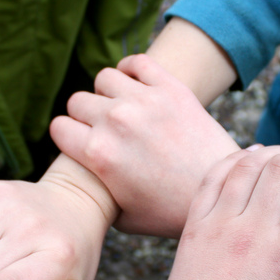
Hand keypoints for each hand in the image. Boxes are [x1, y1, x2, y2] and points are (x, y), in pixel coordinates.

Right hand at [51, 54, 240, 237]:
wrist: (221, 190)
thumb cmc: (170, 211)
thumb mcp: (121, 217)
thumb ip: (94, 195)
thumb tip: (79, 184)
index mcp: (97, 154)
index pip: (58, 128)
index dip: (68, 137)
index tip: (81, 143)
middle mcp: (115, 122)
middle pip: (77, 102)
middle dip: (85, 116)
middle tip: (103, 129)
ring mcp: (143, 101)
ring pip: (103, 78)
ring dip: (108, 92)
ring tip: (120, 107)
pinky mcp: (170, 87)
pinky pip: (136, 62)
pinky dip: (131, 70)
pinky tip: (136, 86)